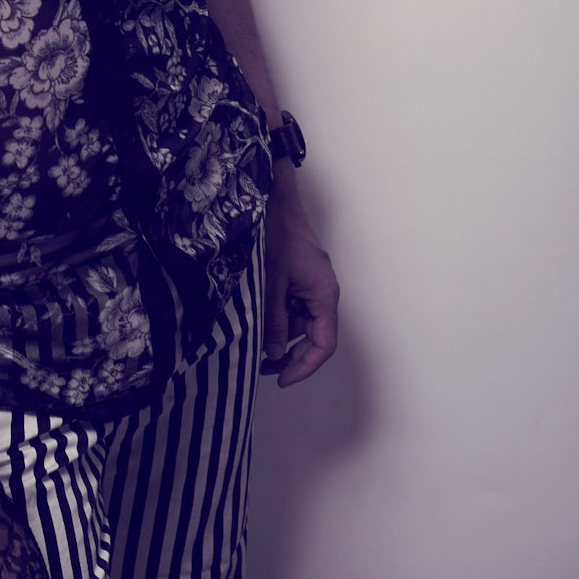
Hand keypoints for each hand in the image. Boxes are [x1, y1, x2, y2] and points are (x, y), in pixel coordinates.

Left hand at [262, 162, 338, 386]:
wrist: (273, 199)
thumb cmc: (277, 232)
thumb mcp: (271, 281)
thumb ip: (274, 318)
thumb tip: (274, 353)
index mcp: (324, 294)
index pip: (323, 343)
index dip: (305, 366)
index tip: (283, 379)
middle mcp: (322, 291)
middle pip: (313, 336)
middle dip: (290, 356)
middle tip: (263, 369)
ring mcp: (311, 284)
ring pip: (301, 323)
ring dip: (282, 337)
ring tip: (255, 348)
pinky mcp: (299, 277)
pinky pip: (293, 306)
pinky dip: (278, 318)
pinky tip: (259, 324)